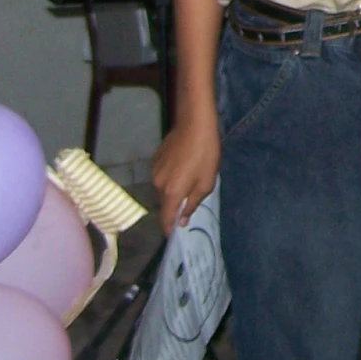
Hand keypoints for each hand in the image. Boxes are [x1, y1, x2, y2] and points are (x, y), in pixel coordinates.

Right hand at [150, 117, 219, 235]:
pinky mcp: (154, 159)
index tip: (173, 236)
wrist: (194, 123)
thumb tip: (182, 220)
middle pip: (164, 203)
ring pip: (163, 189)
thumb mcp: (206, 182)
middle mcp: (158, 184)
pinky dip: (170, 176)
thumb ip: (193, 203)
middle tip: (192, 196)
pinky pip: (162, 176)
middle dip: (175, 205)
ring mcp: (154, 171)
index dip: (169, 229)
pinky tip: (183, 164)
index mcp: (171, 192)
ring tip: (190, 176)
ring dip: (173, 188)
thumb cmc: (205, 154)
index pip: (165, 219)